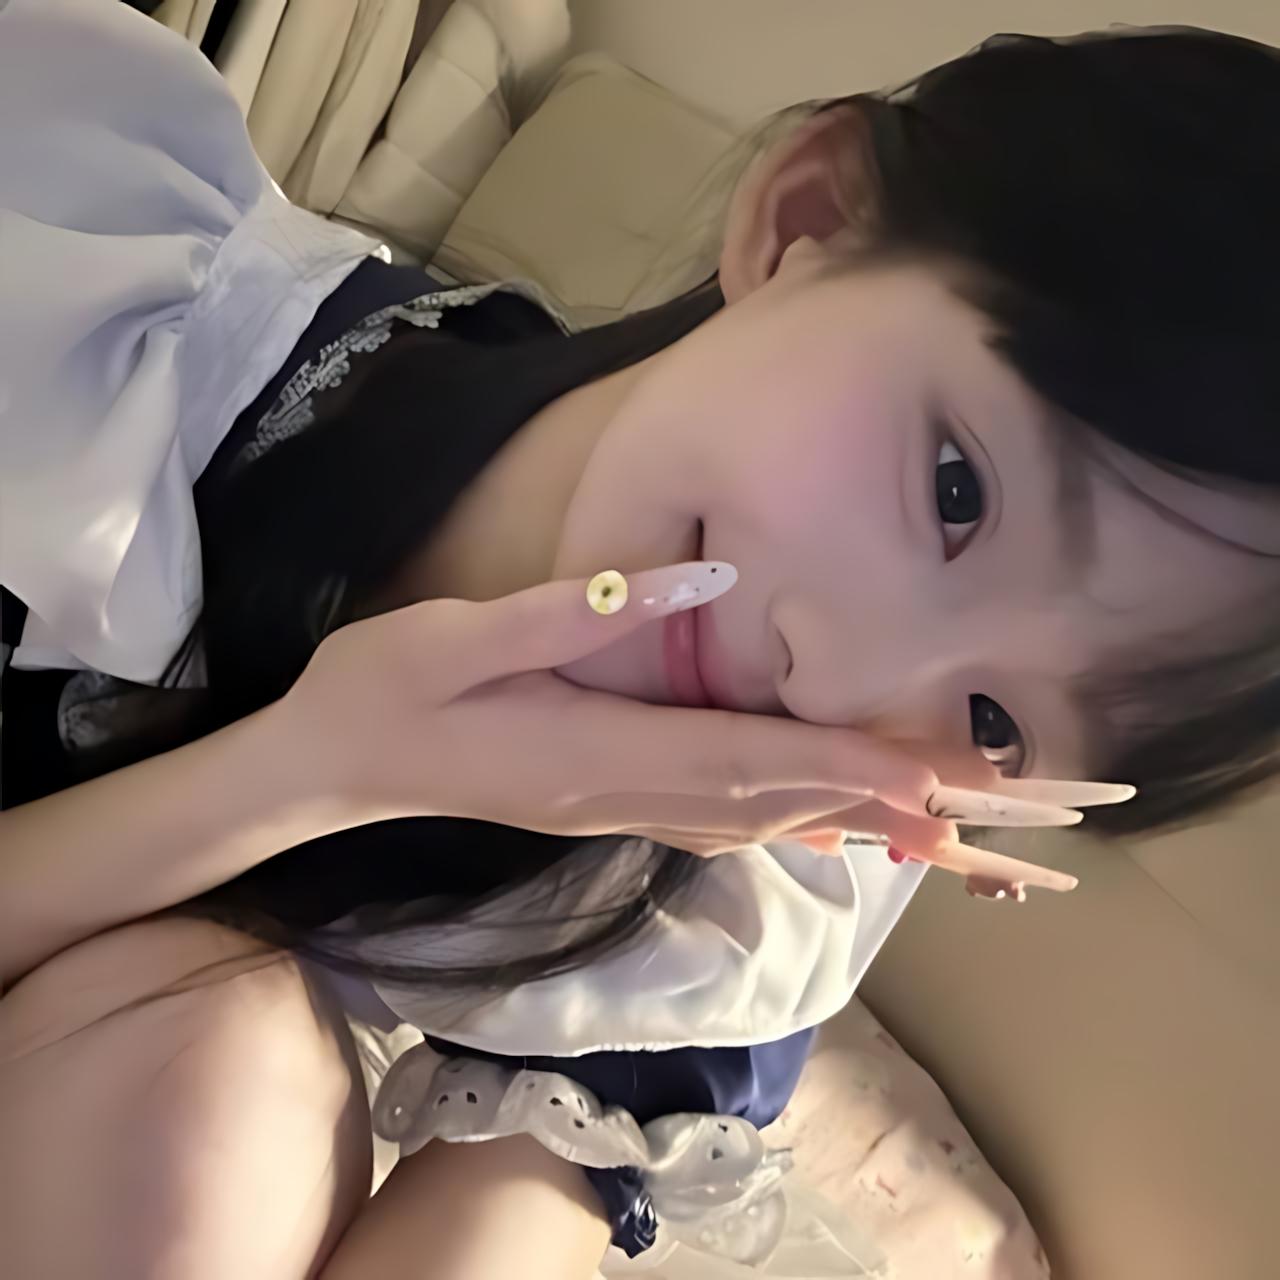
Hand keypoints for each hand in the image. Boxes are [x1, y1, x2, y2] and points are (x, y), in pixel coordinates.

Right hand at [275, 563, 1121, 870]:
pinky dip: (793, 818)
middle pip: (778, 805)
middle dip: (885, 805)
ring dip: (850, 819)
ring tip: (940, 820)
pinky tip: (828, 817)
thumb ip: (578, 610)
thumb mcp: (460, 635)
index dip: (854, 764)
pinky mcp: (605, 806)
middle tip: (988, 804)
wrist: (326, 769)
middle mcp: (626, 797)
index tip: (947, 770)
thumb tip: (701, 577)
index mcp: (600, 752)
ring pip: (759, 822)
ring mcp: (617, 812)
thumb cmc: (381, 691)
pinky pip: (724, 821)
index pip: (755, 760)